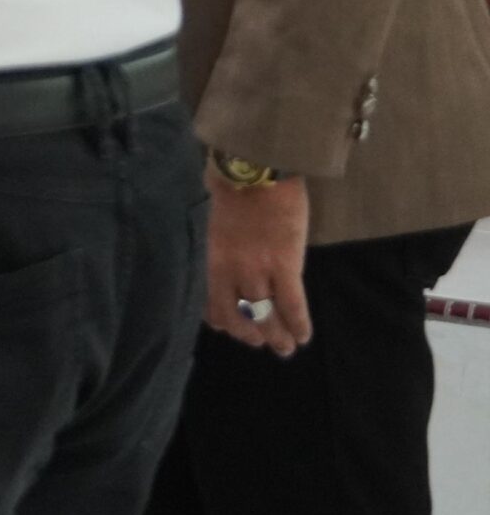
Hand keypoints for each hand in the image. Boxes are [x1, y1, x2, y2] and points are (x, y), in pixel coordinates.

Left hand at [204, 171, 312, 355]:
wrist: (256, 167)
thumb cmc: (231, 186)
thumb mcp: (211, 219)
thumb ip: (216, 244)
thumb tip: (219, 255)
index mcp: (210, 257)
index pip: (210, 301)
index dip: (221, 319)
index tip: (228, 327)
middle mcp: (229, 269)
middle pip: (237, 315)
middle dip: (251, 334)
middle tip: (262, 344)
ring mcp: (257, 268)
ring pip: (265, 315)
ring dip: (277, 336)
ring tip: (285, 347)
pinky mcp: (285, 263)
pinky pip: (292, 304)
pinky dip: (299, 323)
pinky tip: (304, 335)